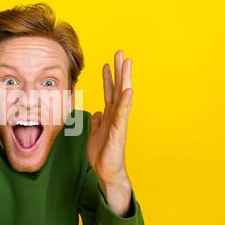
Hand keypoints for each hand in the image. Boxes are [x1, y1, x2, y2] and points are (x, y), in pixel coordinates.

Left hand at [86, 51, 132, 215]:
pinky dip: (126, 101)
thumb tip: (98, 111)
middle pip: (118, 88)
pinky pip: (123, 114)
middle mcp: (116, 115)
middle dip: (119, 71)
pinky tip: (129, 90)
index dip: (109, 78)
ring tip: (126, 62)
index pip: (110, 92)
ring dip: (124, 78)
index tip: (108, 63)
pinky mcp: (119, 131)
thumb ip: (98, 121)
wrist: (106, 171)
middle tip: (120, 53)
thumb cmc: (102, 154)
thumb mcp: (95, 133)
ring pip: (122, 96)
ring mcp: (119, 122)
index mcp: (110, 115)